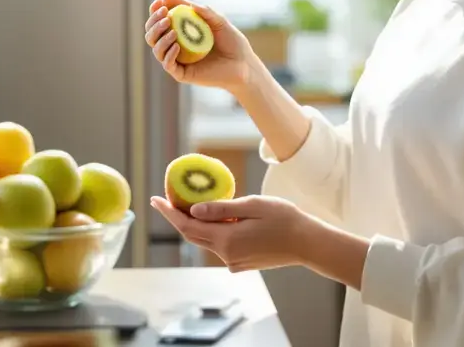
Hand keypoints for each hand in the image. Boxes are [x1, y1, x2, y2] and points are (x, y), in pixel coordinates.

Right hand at [143, 0, 253, 91]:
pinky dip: (168, 54)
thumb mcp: (218, 21)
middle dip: (154, 23)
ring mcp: (178, 60)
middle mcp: (176, 45)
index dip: (155, 10)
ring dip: (160, 38)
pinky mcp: (182, 74)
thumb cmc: (232, 42)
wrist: (245, 65)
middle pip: (152, 34)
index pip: (161, 20)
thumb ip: (202, 10)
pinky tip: (177, 46)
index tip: (160, 1)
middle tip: (165, 16)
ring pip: (156, 49)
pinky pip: (168, 64)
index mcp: (181, 31)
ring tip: (172, 31)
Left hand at [150, 195, 307, 271]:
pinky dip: (213, 232)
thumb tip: (193, 210)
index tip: (155, 199)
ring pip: (206, 240)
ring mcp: (234, 262)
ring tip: (190, 203)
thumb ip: (221, 209)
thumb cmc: (284, 219)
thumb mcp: (252, 205)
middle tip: (167, 199)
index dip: (169, 212)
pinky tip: (217, 218)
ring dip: (196, 224)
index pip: (188, 225)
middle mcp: (226, 254)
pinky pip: (220, 245)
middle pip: (193, 235)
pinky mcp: (242, 263)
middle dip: (177, 217)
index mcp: (227, 239)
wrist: (308, 244)